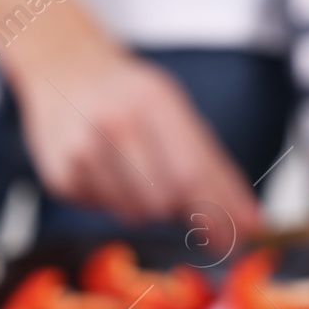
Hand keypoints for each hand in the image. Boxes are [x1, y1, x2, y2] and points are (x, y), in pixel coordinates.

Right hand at [9, 40, 260, 238]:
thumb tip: (250, 220)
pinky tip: (105, 168)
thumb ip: (212, 165)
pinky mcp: (59, 176)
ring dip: (146, 204)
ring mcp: (81, 151)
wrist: (63, 68)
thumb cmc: (127, 93)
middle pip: (164, 200)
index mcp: (152, 101)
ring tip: (134, 168)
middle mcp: (114, 124)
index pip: (193, 174)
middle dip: (182, 209)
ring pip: (134, 214)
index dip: (219, 214)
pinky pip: (103, 211)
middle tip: (184, 200)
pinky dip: (113, 199)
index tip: (236, 239)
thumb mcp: (174, 108)